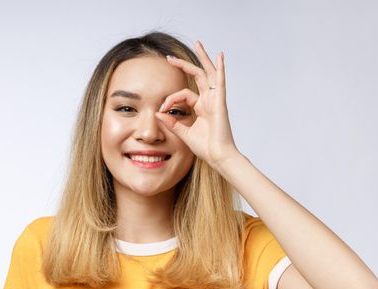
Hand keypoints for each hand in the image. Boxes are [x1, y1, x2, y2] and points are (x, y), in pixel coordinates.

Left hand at [154, 40, 239, 168]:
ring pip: (207, 73)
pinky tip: (219, 56)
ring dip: (202, 58)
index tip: (161, 109)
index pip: (183, 94)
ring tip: (197, 43)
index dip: (170, 99)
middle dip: (184, 65)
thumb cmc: (205, 147)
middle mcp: (209, 101)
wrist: (218, 156)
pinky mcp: (220, 102)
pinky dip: (220, 69)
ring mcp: (215, 100)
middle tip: (170, 57)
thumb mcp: (183, 132)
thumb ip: (171, 122)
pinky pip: (219, 82)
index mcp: (201, 107)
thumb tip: (157, 112)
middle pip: (197, 76)